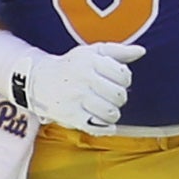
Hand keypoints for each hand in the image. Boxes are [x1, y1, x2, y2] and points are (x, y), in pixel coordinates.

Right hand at [0, 30, 143, 131]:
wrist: (38, 81)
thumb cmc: (71, 66)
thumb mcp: (91, 52)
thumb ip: (118, 51)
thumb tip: (141, 51)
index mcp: (90, 60)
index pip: (124, 75)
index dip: (124, 80)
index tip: (115, 80)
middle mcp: (83, 78)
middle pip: (119, 96)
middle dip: (118, 98)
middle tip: (109, 96)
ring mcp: (76, 98)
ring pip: (111, 113)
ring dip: (112, 113)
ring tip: (105, 109)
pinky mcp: (70, 115)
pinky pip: (98, 127)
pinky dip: (106, 127)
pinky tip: (102, 122)